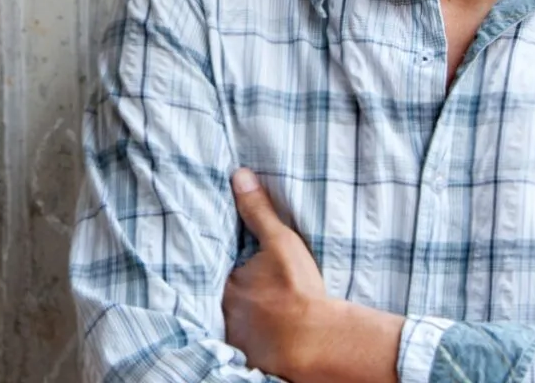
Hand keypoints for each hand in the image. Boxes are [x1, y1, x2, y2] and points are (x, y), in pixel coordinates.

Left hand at [223, 169, 329, 380]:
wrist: (314, 338)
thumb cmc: (296, 288)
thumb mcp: (280, 241)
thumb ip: (258, 210)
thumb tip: (239, 176)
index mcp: (228, 282)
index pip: (220, 267)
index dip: (229, 262)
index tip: (238, 259)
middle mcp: (224, 311)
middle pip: (225, 294)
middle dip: (235, 289)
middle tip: (254, 284)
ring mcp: (234, 338)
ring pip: (234, 318)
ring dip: (243, 313)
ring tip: (260, 308)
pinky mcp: (248, 357)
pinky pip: (244, 342)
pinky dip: (251, 336)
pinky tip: (264, 331)